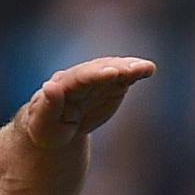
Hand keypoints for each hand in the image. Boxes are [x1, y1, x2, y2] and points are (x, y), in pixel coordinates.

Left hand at [16, 56, 155, 147]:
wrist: (58, 126)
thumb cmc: (48, 127)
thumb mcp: (44, 122)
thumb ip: (49, 105)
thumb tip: (50, 86)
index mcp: (63, 85)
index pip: (80, 77)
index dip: (96, 75)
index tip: (112, 72)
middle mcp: (81, 77)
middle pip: (99, 70)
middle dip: (116, 68)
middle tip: (133, 69)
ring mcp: (97, 80)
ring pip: (114, 70)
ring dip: (130, 68)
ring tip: (146, 68)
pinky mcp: (110, 86)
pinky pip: (124, 77)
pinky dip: (135, 72)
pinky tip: (149, 69)